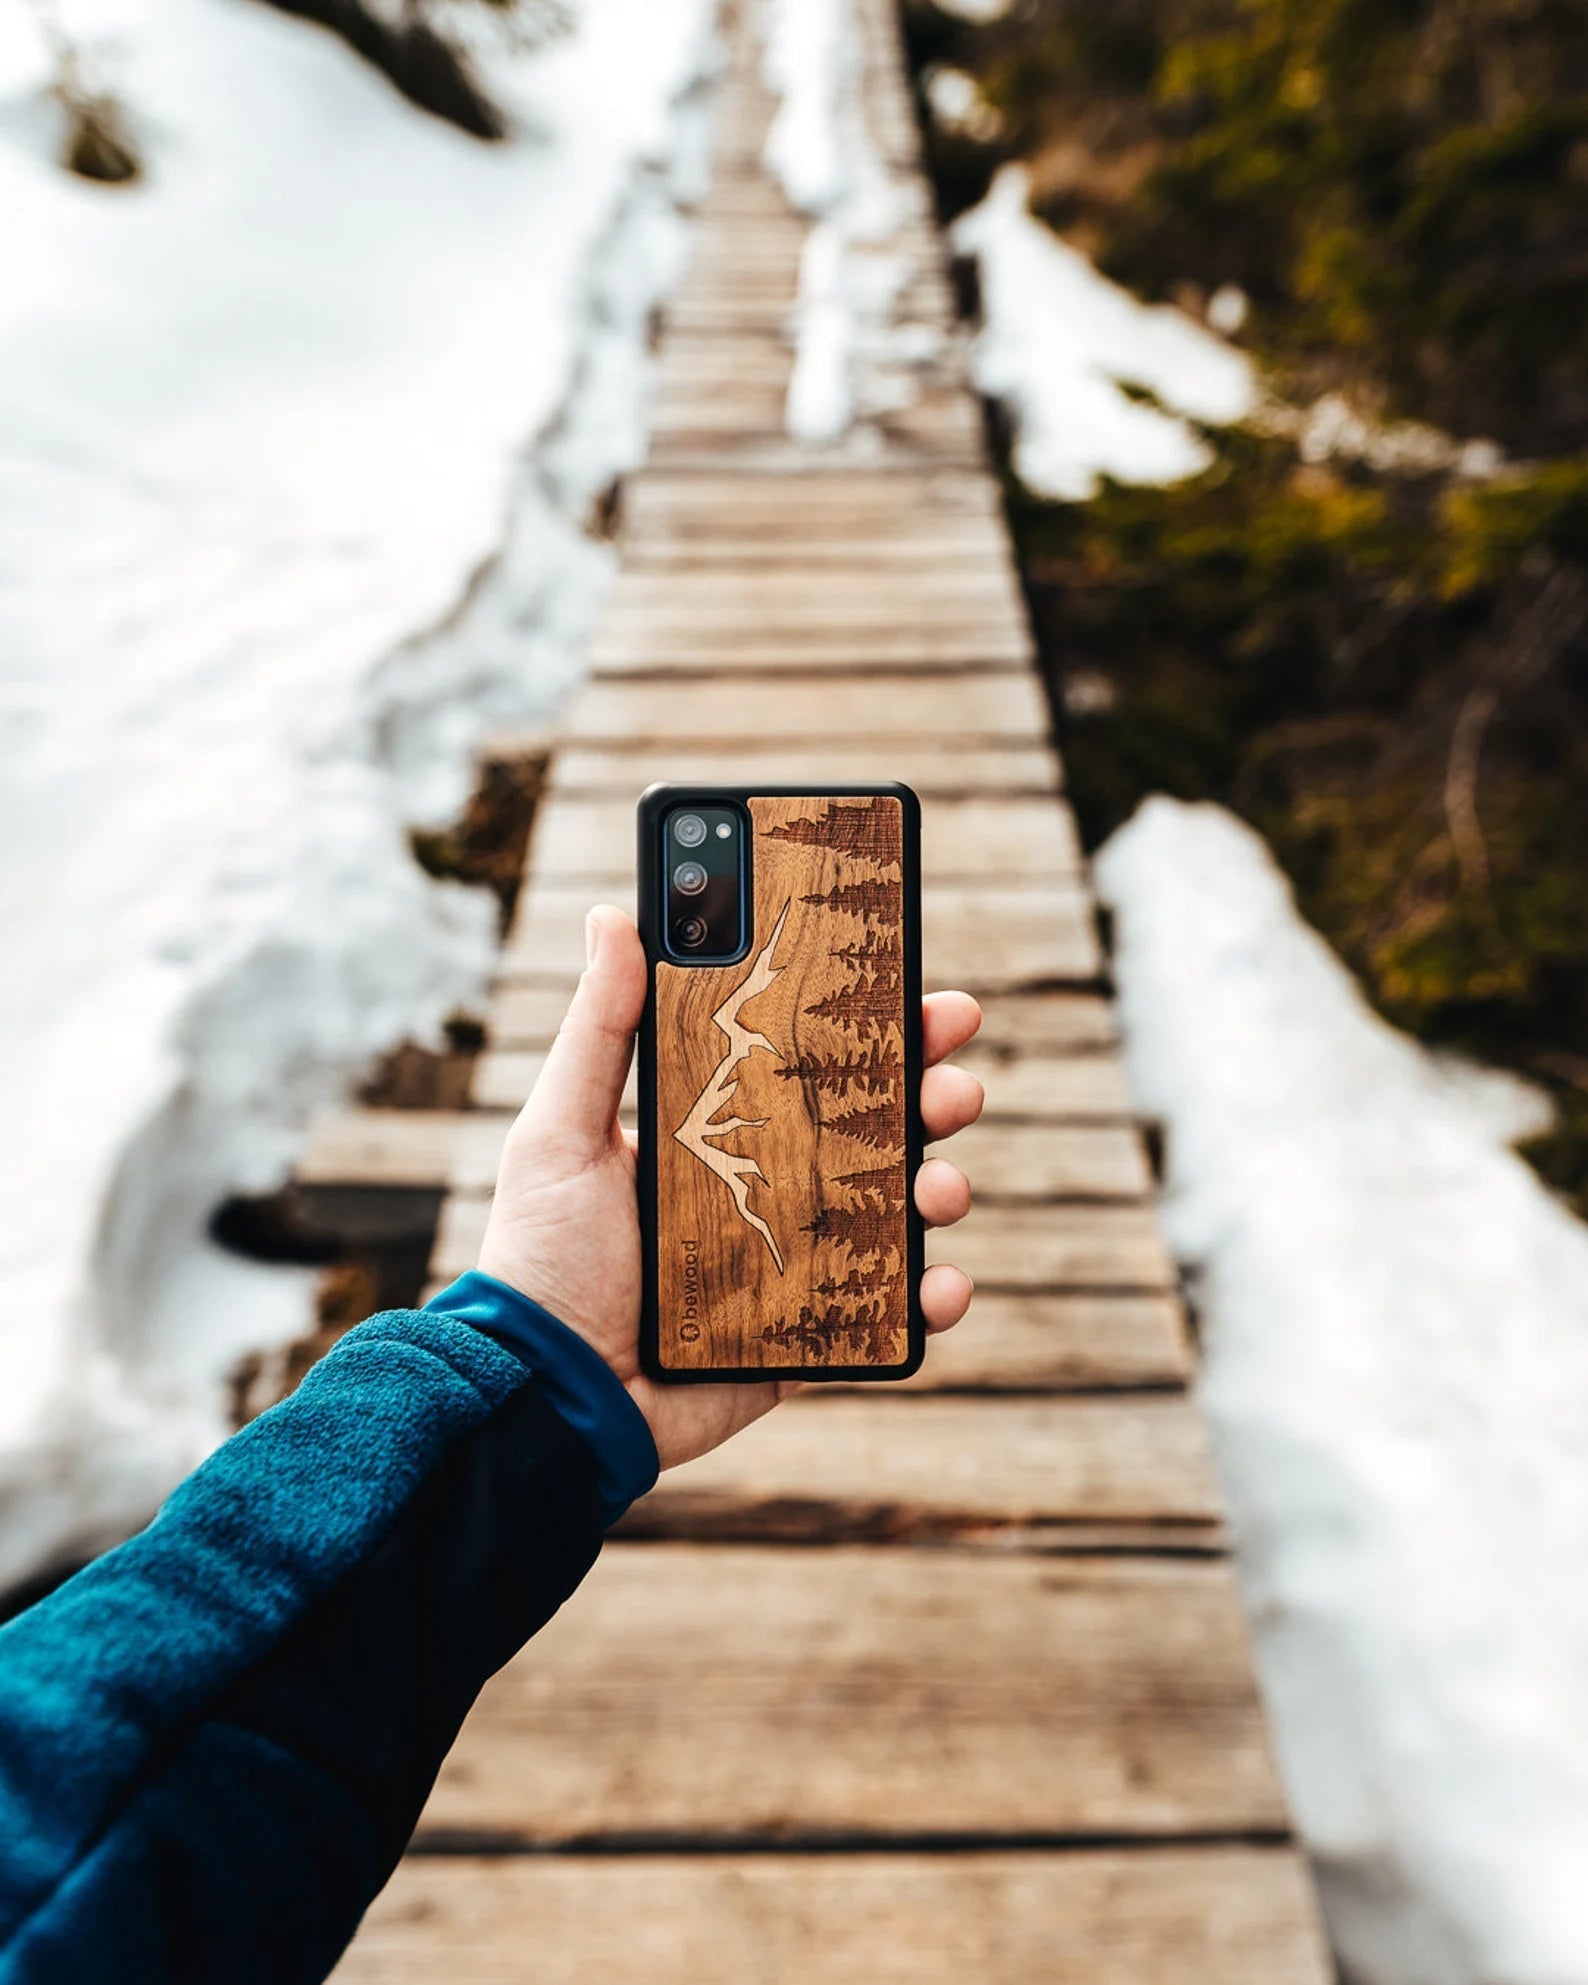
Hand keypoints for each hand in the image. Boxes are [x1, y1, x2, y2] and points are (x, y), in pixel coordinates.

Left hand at [477, 905, 982, 1469]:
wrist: (547, 1394)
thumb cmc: (542, 1255)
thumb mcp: (560, 1130)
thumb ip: (598, 1029)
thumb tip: (613, 914)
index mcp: (720, 1128)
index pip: (811, 1058)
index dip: (872, 1021)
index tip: (915, 980)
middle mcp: (770, 1185)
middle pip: (875, 1124)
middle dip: (931, 1091)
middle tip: (953, 1078)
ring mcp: (797, 1261)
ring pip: (897, 1210)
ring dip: (941, 1185)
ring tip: (938, 1186)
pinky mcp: (808, 1336)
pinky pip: (889, 1311)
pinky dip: (932, 1297)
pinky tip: (941, 1283)